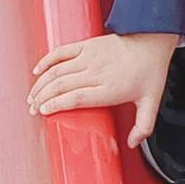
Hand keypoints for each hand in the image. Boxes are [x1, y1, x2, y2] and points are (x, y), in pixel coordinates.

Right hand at [27, 32, 179, 147]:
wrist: (152, 40)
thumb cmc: (150, 70)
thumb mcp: (152, 102)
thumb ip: (143, 126)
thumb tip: (133, 143)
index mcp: (109, 89)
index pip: (75, 98)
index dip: (55, 105)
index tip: (43, 112)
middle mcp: (96, 73)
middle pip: (60, 86)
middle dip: (41, 99)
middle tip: (33, 109)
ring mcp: (89, 57)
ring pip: (56, 71)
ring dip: (40, 84)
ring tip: (32, 97)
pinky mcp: (86, 45)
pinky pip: (60, 52)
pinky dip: (45, 61)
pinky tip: (37, 72)